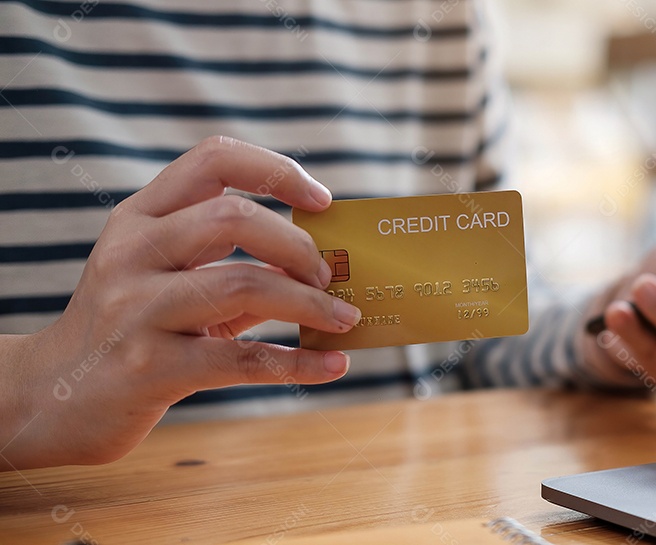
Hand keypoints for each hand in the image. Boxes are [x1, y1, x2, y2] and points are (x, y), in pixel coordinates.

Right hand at [0, 136, 360, 469]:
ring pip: (243, 284)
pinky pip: (243, 360)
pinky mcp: (150, 368)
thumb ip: (235, 265)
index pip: (213, 158)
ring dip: (310, 303)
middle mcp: (132, 253)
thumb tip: (323, 264)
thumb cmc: (131, 330)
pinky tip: (333, 366)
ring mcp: (136, 309)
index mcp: (140, 218)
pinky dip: (300, 363)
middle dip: (299, 245)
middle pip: (233, 217)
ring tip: (344, 318)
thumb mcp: (168, 280)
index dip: (277, 169)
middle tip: (329, 275)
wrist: (54, 399)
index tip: (323, 200)